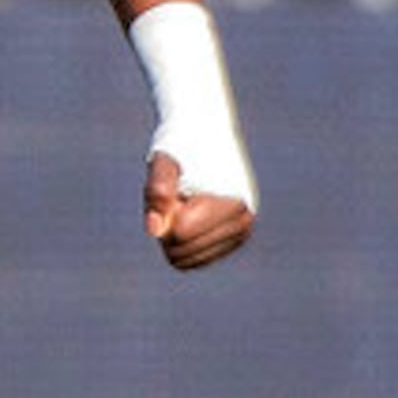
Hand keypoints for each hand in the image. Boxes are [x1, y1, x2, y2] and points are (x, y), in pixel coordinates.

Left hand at [142, 152, 255, 272]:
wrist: (206, 135)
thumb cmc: (183, 145)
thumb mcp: (164, 160)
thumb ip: (158, 189)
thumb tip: (154, 231)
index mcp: (235, 205)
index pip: (180, 232)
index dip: (166, 210)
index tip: (178, 186)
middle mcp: (243, 225)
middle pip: (180, 251)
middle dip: (169, 225)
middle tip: (179, 193)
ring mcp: (237, 237)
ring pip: (183, 260)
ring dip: (172, 233)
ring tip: (185, 202)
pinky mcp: (226, 244)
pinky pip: (189, 261)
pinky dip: (178, 241)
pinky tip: (188, 215)